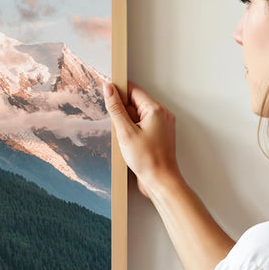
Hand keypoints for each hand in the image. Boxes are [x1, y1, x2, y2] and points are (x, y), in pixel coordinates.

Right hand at [104, 80, 180, 198]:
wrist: (160, 181)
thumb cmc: (147, 159)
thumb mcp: (125, 132)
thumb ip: (116, 108)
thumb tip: (108, 89)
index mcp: (156, 110)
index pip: (134, 90)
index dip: (118, 91)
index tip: (106, 94)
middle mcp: (162, 115)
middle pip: (136, 103)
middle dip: (123, 112)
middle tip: (119, 128)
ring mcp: (162, 125)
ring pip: (139, 115)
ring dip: (127, 123)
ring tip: (126, 139)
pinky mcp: (159, 135)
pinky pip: (143, 125)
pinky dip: (134, 131)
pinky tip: (130, 143)